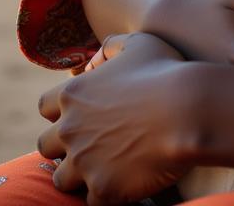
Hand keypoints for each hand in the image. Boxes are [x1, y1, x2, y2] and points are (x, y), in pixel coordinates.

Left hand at [37, 32, 192, 205]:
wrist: (189, 110)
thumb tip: (101, 53)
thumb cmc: (166, 71)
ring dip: (80, 175)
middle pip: (46, 146)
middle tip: (92, 144)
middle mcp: (71, 129)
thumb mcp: (139, 43)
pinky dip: (106, 193)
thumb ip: (113, 46)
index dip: (62, 111)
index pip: (44, 106)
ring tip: (106, 168)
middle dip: (64, 146)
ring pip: (62, 179)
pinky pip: (92, 200)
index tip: (82, 114)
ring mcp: (83, 162)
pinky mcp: (102, 188)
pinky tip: (126, 181)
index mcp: (74, 93)